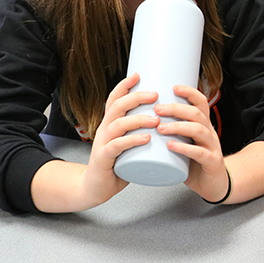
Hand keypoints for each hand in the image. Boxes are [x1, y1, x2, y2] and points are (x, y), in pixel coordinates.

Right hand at [83, 72, 158, 205]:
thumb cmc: (116, 163)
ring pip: (118, 124)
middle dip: (137, 97)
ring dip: (138, 119)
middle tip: (155, 95)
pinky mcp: (104, 158)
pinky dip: (132, 140)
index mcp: (110, 123)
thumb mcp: (128, 142)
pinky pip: (117, 146)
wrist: (96, 187)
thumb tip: (167, 118)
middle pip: (118, 106)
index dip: (125, 85)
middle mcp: (105, 129)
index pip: (115, 98)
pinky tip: (146, 139)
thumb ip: (142, 131)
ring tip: (156, 119)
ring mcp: (103, 143)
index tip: (139, 74)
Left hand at [157, 84, 228, 202]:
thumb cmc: (195, 162)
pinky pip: (199, 152)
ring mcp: (212, 146)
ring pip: (199, 130)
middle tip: (157, 109)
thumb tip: (145, 116)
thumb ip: (172, 130)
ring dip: (178, 126)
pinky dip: (184, 148)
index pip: (201, 102)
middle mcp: (209, 132)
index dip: (189, 92)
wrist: (213, 184)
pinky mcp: (211, 162)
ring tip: (160, 127)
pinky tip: (171, 146)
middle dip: (176, 109)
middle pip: (196, 113)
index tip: (173, 87)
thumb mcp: (185, 141)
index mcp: (203, 124)